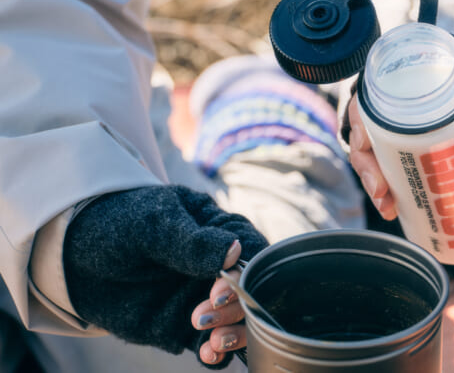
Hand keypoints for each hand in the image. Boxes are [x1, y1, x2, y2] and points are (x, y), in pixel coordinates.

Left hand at [63, 185, 267, 362]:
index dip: (246, 273)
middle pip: (249, 291)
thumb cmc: (118, 226)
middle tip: (202, 315)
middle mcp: (220, 266)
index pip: (252, 251)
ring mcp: (204, 297)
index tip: (218, 288)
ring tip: (211, 342)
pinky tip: (208, 355)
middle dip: (236, 308)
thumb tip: (235, 252)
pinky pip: (212, 344)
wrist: (74, 256)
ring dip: (233, 333)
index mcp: (220, 230)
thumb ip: (191, 242)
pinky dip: (217, 354)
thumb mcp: (152, 226)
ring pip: (238, 321)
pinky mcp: (185, 326)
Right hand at [346, 35, 453, 214]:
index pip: (373, 82)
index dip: (358, 118)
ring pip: (378, 136)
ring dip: (374, 171)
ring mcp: (418, 105)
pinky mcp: (428, 126)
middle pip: (368, 117)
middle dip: (365, 160)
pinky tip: (397, 202)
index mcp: (428, 59)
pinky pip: (397, 147)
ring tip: (389, 206)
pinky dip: (391, 173)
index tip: (368, 153)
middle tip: (383, 196)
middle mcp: (413, 79)